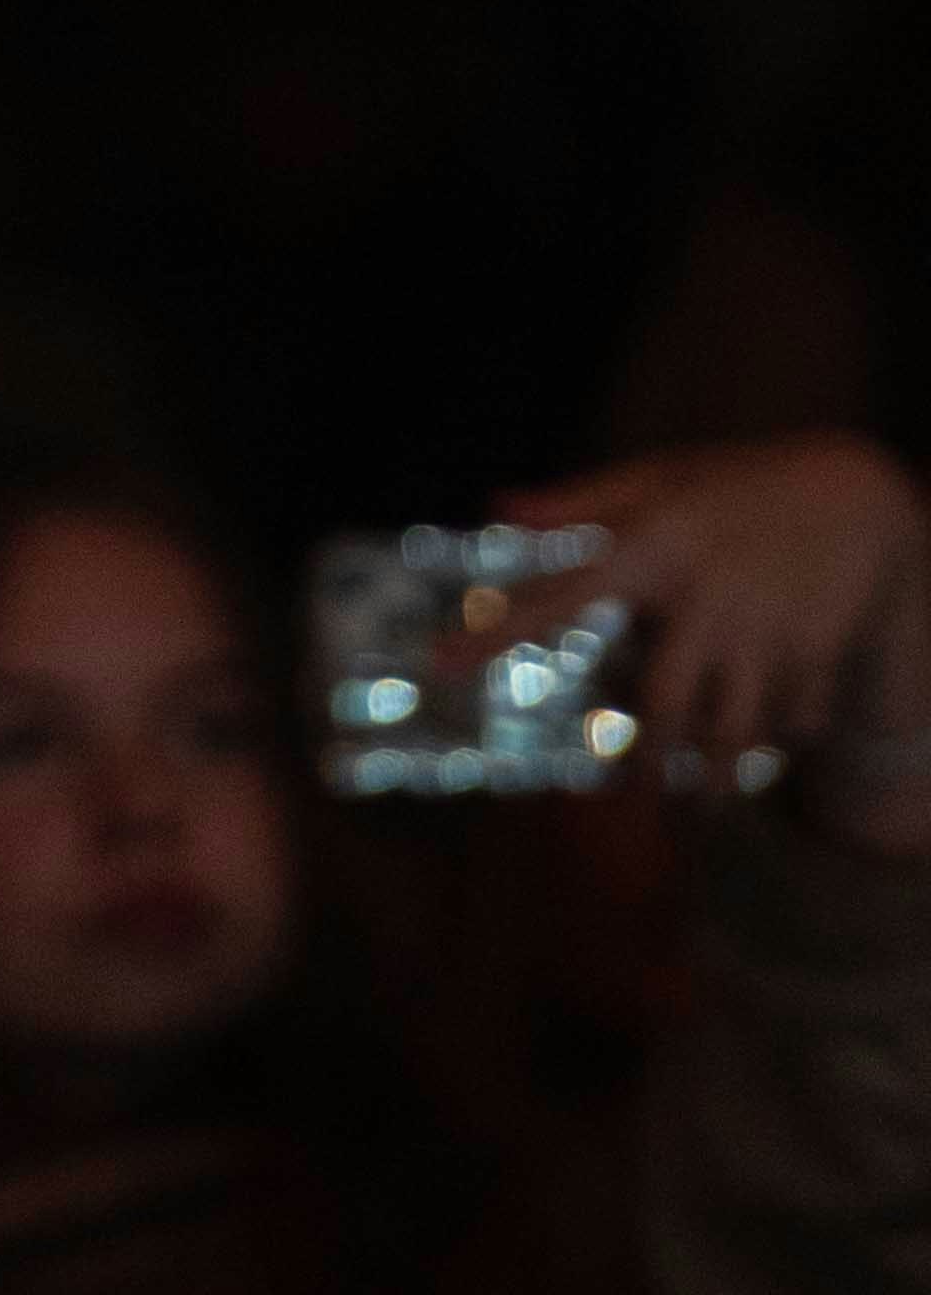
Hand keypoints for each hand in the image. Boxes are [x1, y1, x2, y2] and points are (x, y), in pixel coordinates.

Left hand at [508, 436, 930, 843]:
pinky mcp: (815, 656)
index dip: (498, 631)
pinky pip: (789, 722)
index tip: (438, 665)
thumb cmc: (736, 487)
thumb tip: (495, 509)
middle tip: (626, 811)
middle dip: (643, 770)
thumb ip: (577, 503)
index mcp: (652, 543)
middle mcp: (703, 595)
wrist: (855, 497)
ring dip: (712, 786)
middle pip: (661, 706)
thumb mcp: (659, 477)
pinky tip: (770, 749)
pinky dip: (778, 741)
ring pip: (730, 734)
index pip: (559, 594)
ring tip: (697, 817)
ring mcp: (763, 631)